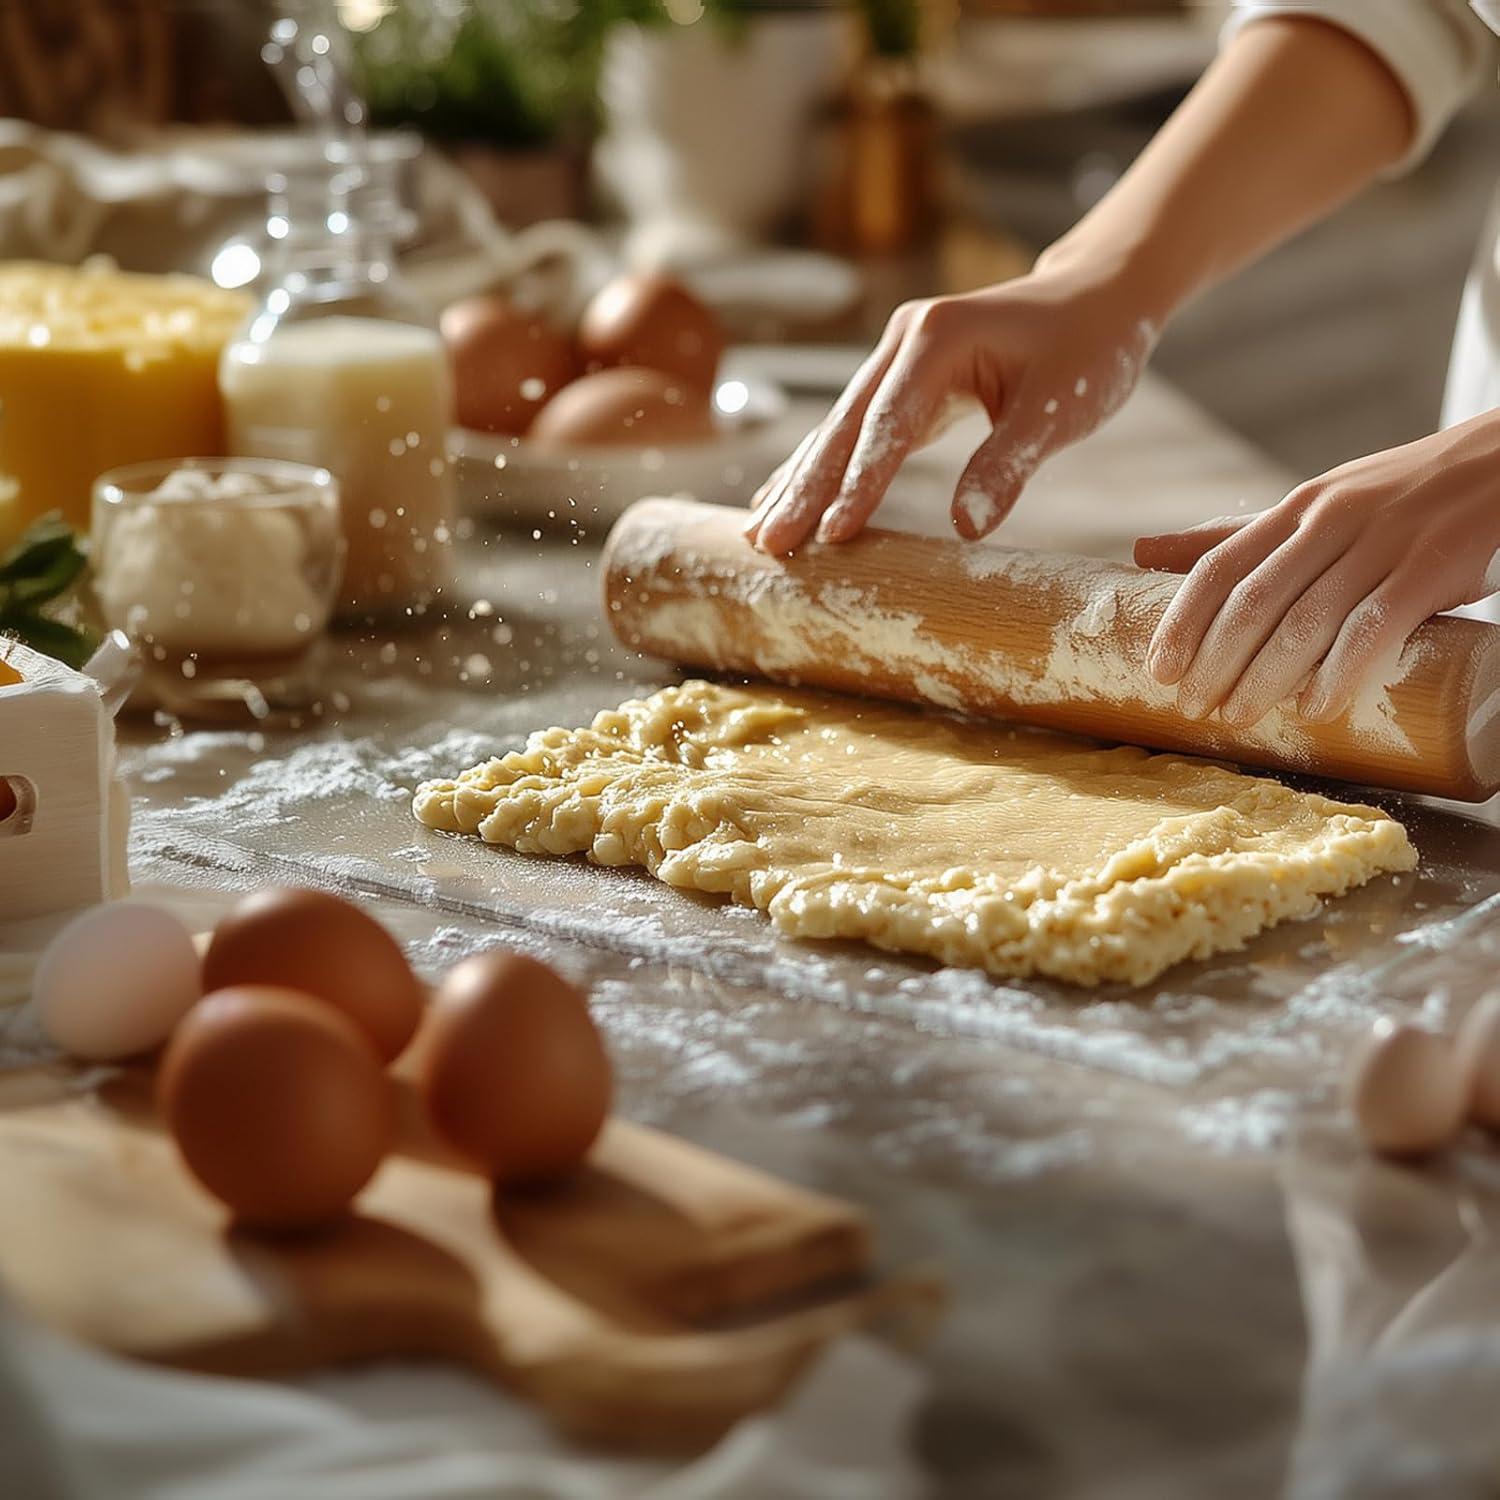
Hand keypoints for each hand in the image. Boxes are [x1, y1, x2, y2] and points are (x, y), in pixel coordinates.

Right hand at [744, 257, 1159, 553]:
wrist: (1097, 297)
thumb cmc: (1088, 347)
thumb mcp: (1061, 407)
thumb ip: (1010, 463)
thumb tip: (967, 528)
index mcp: (938, 340)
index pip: (888, 425)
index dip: (859, 484)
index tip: (833, 535)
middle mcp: (904, 340)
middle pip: (844, 426)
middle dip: (805, 489)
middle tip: (769, 544)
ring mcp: (896, 356)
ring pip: (839, 428)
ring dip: (800, 482)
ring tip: (760, 532)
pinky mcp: (901, 377)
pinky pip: (854, 428)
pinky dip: (821, 466)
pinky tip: (785, 495)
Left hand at [1138, 412, 1499, 726]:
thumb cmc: (1395, 496)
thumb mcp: (1313, 506)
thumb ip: (1237, 537)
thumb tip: (1142, 552)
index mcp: (1296, 508)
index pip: (1220, 567)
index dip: (1182, 622)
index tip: (1158, 671)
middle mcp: (1330, 521)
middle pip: (1254, 600)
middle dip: (1215, 660)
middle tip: (1193, 708)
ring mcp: (1382, 542)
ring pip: (1308, 618)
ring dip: (1266, 676)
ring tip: (1240, 717)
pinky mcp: (1432, 566)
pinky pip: (1376, 625)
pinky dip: (1341, 672)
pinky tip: (1315, 708)